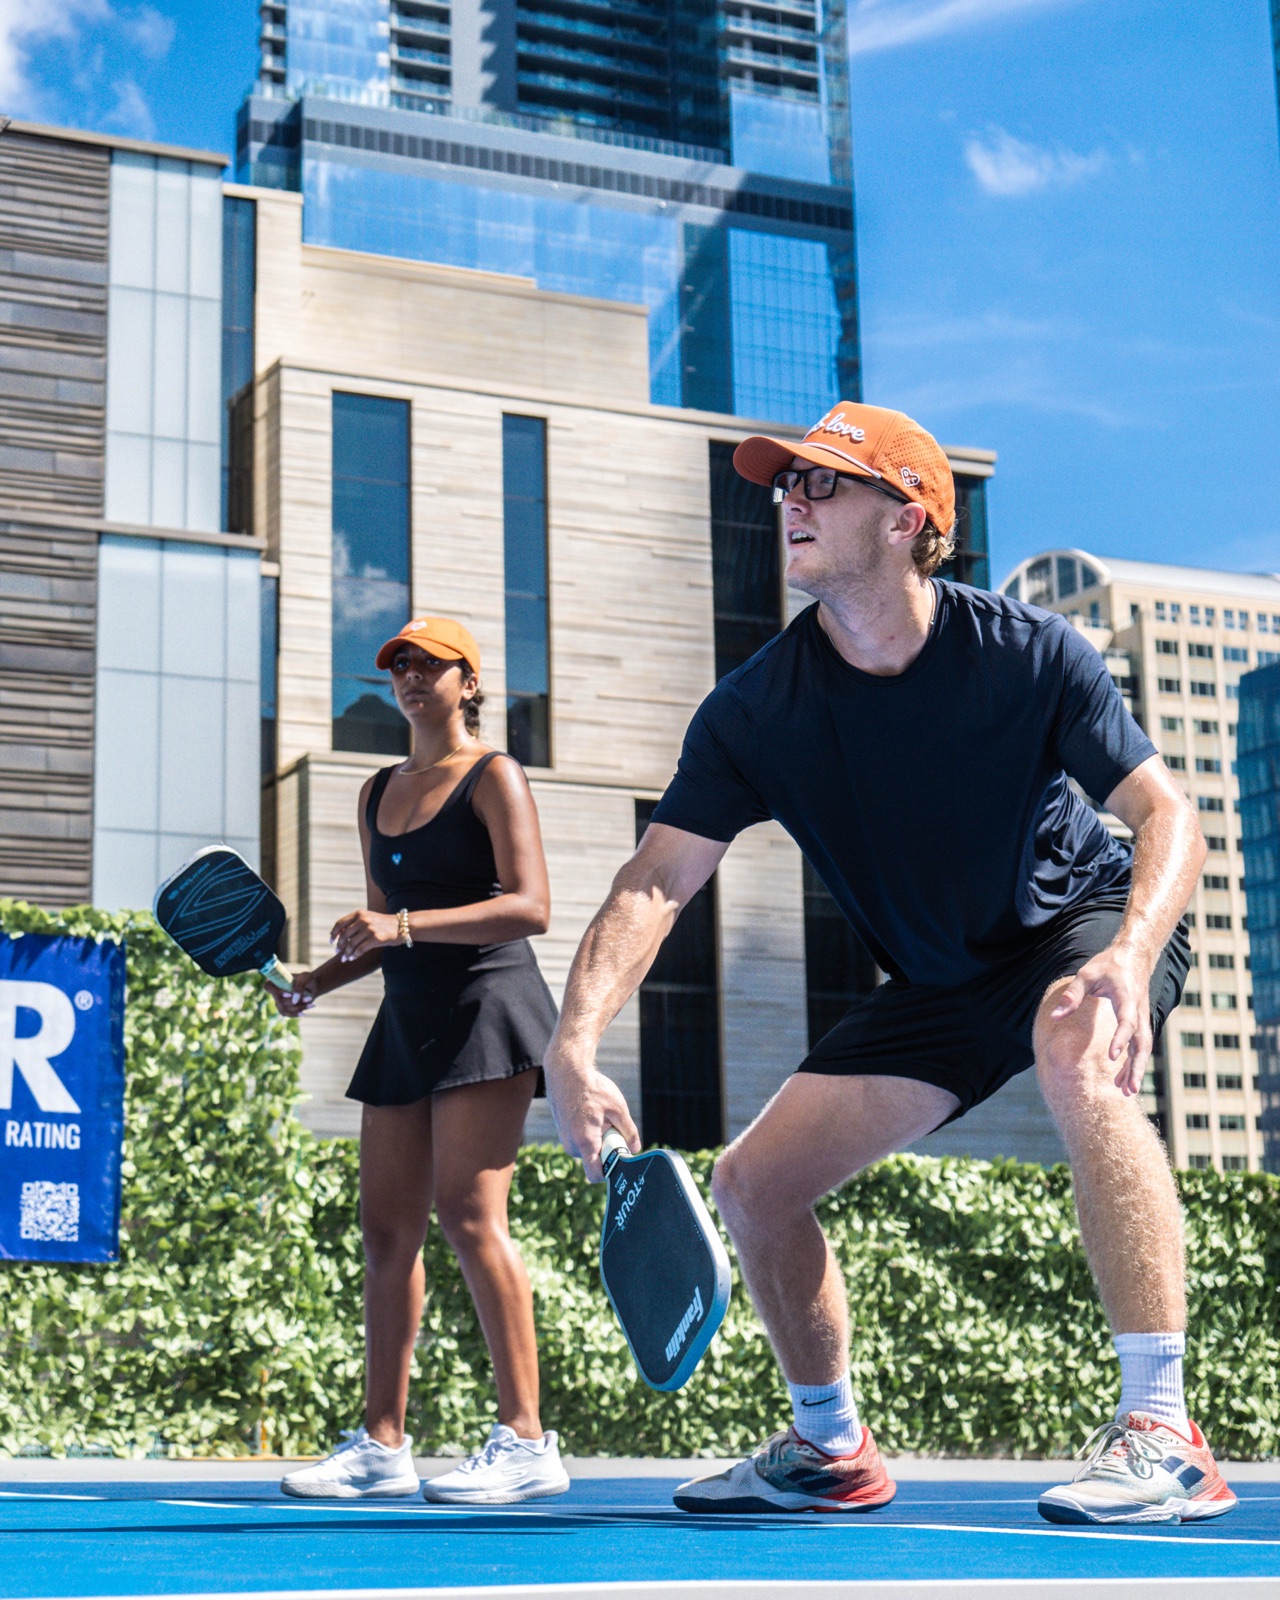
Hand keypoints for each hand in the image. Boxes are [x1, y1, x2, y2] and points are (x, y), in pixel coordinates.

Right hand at [267, 969, 317, 1016]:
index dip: (276, 992)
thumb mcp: (305, 978)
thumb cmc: (307, 979)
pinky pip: (287, 1014)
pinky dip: (296, 1014)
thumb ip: (299, 986)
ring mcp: (279, 1001)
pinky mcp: (284, 1009)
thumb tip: (294, 1000)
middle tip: (309, 998)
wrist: (312, 986)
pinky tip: (304, 1013)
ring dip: (298, 1007)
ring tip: (310, 1003)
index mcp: (277, 981)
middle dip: (295, 1002)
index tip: (289, 994)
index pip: (268, 987)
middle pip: (279, 1001)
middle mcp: (275, 992)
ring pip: (284, 1009)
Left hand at [331, 909, 400, 961]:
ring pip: (351, 944)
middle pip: (344, 935)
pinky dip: (354, 955)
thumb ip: (355, 923)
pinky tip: (352, 958)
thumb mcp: (369, 918)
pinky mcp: (376, 938)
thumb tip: (338, 935)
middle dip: (339, 945)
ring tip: (344, 958)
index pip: (340, 923)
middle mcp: (363, 920)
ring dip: (346, 953)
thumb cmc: (384, 924)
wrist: (402, 926)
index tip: (332, 941)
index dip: (334, 933)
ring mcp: (369, 929)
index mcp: (359, 913)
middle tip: (337, 952)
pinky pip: (360, 949)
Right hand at [545, 1048, 639, 1182]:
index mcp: (585, 1142)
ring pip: (588, 1150)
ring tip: (599, 1117)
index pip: (595, 1175)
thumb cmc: (592, 1088)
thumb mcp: (618, 1108)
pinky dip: (588, 1133)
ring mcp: (565, 1139)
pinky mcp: (563, 1133)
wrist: (566, 1072)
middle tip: (610, 1126)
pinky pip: (580, 1141)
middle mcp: (572, 1145)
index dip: (609, 1173)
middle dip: (606, 1149)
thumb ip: (629, 1131)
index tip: (619, 1161)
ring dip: (597, 1140)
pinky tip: (590, 1114)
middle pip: (595, 1160)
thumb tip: (635, 1148)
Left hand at [1050, 942, 1154, 1095]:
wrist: (1134, 956)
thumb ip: (1072, 996)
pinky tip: (1123, 1079)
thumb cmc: (1108, 964)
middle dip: (1136, 1066)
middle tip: (1129, 1089)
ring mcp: (1143, 1017)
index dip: (1121, 1039)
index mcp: (1126, 997)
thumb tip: (1054, 1017)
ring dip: (1136, 1069)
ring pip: (1143, 1047)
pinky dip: (1134, 1062)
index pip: (1127, 1022)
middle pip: (1142, 1042)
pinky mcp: (1140, 1022)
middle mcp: (1139, 1010)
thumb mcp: (1086, 974)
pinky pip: (1140, 1045)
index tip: (1112, 1057)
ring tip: (1127, 1092)